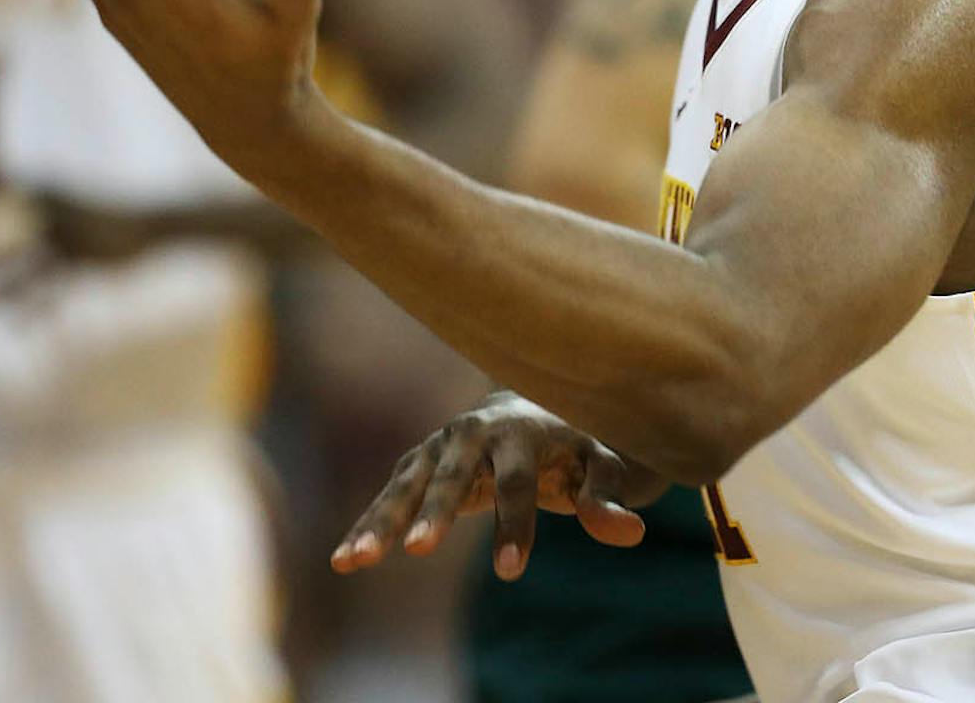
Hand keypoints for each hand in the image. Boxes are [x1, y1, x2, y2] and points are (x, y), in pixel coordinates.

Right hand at [332, 392, 653, 581]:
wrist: (534, 401)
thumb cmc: (576, 439)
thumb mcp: (603, 464)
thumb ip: (609, 497)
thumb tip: (630, 533)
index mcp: (522, 428)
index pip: (519, 482)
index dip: (516, 526)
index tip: (512, 573)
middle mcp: (473, 431)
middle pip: (453, 476)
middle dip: (436, 513)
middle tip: (422, 551)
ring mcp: (440, 446)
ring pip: (408, 485)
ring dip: (382, 521)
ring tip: (355, 560)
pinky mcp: (419, 464)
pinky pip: (390, 498)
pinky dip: (368, 525)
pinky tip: (343, 559)